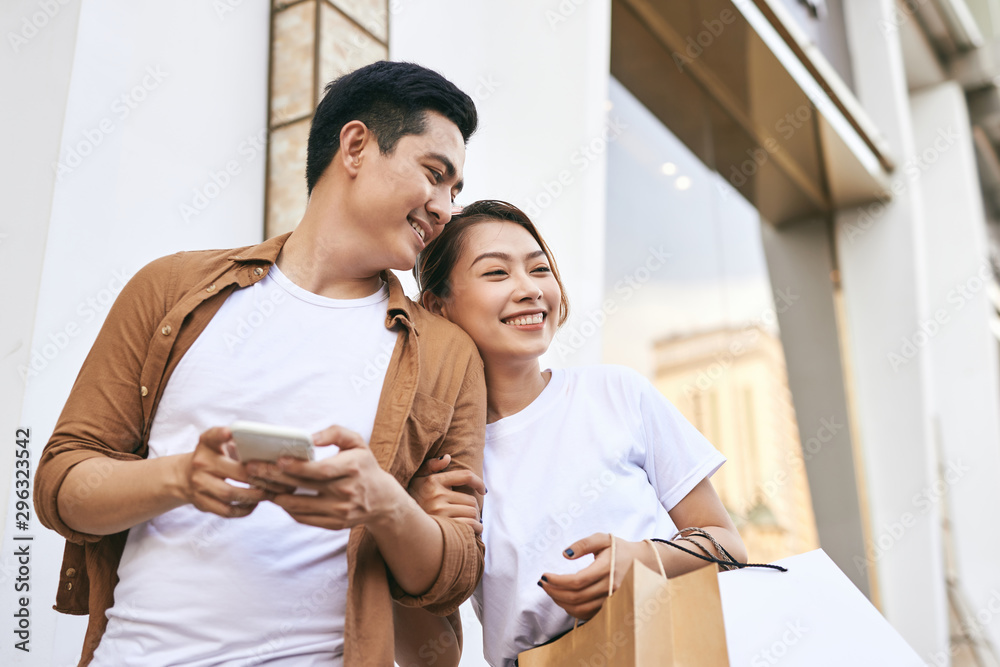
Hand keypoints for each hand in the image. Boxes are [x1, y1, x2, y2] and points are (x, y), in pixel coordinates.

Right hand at [184, 426, 273, 517]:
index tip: (230, 432)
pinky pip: (226, 511)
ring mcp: (199, 485)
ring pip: (230, 495)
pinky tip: (254, 504)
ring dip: (253, 496)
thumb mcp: (219, 443)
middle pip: (235, 473)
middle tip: (276, 480)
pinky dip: (243, 510)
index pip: (213, 436)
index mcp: (207, 444)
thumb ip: (237, 441)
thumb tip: (270, 445)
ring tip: (268, 494)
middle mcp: (200, 463)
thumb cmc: (213, 456)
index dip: (221, 434)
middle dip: (258, 478)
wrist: (184, 476)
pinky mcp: (201, 503)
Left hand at [245, 424, 403, 530]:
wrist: (382, 500)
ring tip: (259, 483)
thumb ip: (335, 432)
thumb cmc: (364, 466)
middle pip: (304, 487)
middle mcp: (346, 491)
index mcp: (352, 468)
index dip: (297, 466)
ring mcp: (339, 511)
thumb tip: (310, 437)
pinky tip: (277, 496)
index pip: (320, 470)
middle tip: (252, 469)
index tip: (277, 459)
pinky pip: (303, 518)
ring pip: (299, 506)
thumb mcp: (357, 442)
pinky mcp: (333, 524)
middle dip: (274, 477)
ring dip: (275, 495)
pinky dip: (287, 508)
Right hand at [408, 454, 485, 534]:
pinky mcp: (442, 526)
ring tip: (475, 522)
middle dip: (475, 507)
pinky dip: (475, 528)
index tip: (483, 490)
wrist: (401, 523)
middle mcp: (437, 495)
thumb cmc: (412, 499)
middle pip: (471, 500)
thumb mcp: (418, 479)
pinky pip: (468, 525)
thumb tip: (447, 458)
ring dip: (477, 519)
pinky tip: (475, 530)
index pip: (465, 476)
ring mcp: (439, 511)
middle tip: (473, 513)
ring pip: (471, 512)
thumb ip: (431, 466)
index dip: (478, 482)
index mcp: (434, 481)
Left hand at [538, 533, 647, 620]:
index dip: (557, 581)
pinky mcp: (610, 607)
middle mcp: (610, 587)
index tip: (544, 576)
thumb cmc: (619, 548)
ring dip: (561, 602)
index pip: (577, 581)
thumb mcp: (603, 538)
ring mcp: (611, 600)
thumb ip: (583, 544)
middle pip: (576, 597)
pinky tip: (563, 599)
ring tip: (550, 591)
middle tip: (542, 583)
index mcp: (607, 569)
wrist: (642, 562)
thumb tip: (564, 554)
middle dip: (555, 592)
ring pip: (581, 609)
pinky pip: (588, 614)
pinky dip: (572, 609)